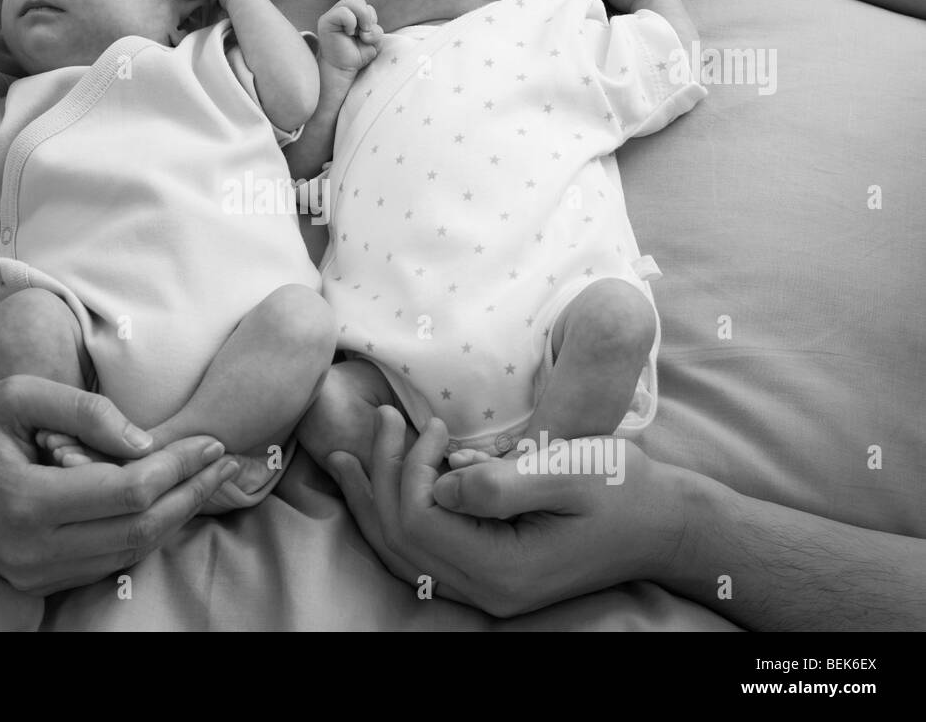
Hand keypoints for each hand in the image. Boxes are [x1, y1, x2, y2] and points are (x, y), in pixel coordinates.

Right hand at [0, 375, 238, 593]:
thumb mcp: (18, 394)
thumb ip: (84, 410)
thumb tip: (146, 440)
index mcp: (26, 501)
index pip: (129, 492)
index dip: (179, 467)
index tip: (212, 441)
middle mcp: (33, 551)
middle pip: (141, 530)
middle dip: (192, 494)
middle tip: (227, 460)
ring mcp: (35, 574)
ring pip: (131, 552)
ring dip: (178, 515)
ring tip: (209, 477)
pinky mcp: (39, 583)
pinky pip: (110, 561)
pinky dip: (147, 531)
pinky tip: (170, 500)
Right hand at [317, 0, 382, 76]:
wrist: (342, 69)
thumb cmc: (356, 56)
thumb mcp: (372, 40)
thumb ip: (375, 29)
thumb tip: (368, 27)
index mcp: (350, 15)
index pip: (364, 4)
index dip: (371, 17)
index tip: (366, 34)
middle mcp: (339, 13)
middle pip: (358, 0)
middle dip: (368, 16)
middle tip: (364, 34)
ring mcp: (331, 16)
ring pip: (352, 1)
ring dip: (362, 17)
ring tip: (357, 34)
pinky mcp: (326, 21)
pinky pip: (343, 12)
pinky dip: (351, 22)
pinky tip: (348, 34)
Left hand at [327, 406, 687, 616]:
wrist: (663, 525)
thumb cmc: (622, 489)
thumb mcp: (567, 472)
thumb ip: (500, 482)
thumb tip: (439, 482)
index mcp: (504, 569)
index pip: (421, 520)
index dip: (409, 468)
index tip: (430, 424)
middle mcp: (487, 591)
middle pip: (401, 539)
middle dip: (381, 475)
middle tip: (384, 419)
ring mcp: (485, 591)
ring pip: (402, 553)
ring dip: (374, 500)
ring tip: (348, 458)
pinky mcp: (488, 577)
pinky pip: (421, 556)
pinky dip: (392, 520)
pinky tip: (377, 491)